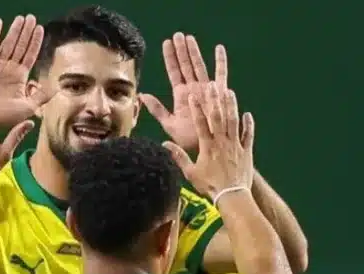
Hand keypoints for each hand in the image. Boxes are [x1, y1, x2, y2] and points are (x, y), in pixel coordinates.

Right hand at [0, 16, 51, 127]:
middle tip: (31, 18)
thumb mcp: (28, 107)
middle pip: (20, 46)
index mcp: (19, 76)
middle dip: (26, 32)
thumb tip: (58, 88)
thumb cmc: (5, 117)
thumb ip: (42, 96)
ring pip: (7, 44)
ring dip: (14, 31)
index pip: (30, 55)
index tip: (40, 29)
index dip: (35, 42)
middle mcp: (9, 68)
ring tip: (21, 18)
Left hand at [140, 33, 227, 151]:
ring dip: (195, 52)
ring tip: (189, 38)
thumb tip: (142, 95)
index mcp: (182, 96)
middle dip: (182, 50)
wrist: (207, 148)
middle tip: (177, 35)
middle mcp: (194, 90)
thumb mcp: (169, 124)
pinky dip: (220, 62)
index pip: (174, 72)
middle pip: (186, 65)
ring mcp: (207, 90)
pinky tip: (219, 48)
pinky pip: (221, 75)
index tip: (166, 43)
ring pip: (200, 66)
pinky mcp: (219, 94)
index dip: (170, 57)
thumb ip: (157, 109)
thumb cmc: (189, 140)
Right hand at [163, 83, 253, 198]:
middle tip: (212, 85)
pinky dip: (248, 124)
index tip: (193, 96)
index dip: (197, 109)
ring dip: (231, 106)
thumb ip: (178, 157)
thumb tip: (164, 145)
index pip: (201, 124)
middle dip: (214, 100)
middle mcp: (222, 142)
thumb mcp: (190, 173)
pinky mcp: (246, 151)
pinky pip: (248, 135)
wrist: (232, 195)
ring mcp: (236, 145)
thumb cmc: (210, 186)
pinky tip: (247, 114)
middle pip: (218, 117)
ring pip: (234, 121)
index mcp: (207, 146)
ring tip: (229, 91)